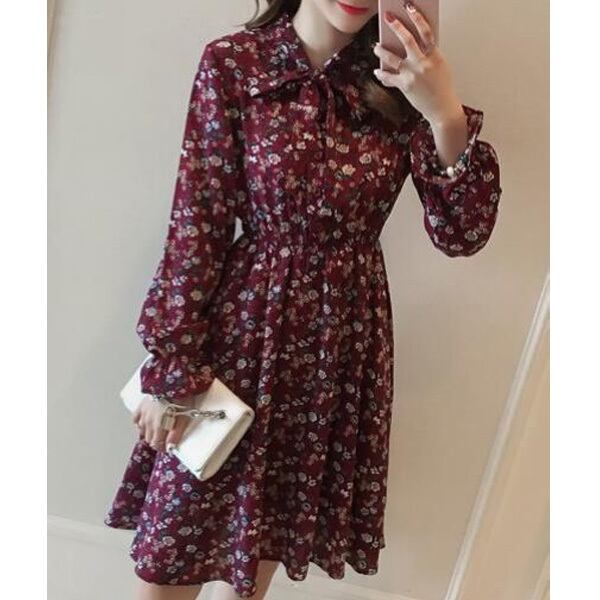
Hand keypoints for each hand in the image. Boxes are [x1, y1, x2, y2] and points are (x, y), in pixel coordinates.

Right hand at [133, 394, 195, 453]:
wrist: (170, 382)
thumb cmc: (179, 399)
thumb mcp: (183, 418)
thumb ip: (176, 434)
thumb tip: (170, 447)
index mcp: (158, 427)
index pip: (156, 444)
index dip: (161, 448)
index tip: (166, 447)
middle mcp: (148, 423)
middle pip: (148, 439)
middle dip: (156, 441)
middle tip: (163, 438)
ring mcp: (143, 414)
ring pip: (141, 430)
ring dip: (148, 433)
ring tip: (156, 430)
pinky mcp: (141, 406)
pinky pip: (135, 419)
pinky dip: (139, 422)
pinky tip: (145, 421)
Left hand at [373, 2, 464, 127]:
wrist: (442, 108)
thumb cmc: (442, 88)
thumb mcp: (441, 67)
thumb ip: (429, 55)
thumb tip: (416, 45)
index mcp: (435, 55)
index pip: (426, 31)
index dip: (417, 17)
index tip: (409, 7)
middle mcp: (423, 63)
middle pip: (407, 40)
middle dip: (395, 26)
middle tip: (387, 17)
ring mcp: (413, 74)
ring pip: (393, 58)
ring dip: (382, 51)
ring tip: (376, 47)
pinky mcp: (404, 85)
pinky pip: (389, 77)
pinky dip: (382, 74)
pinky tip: (377, 71)